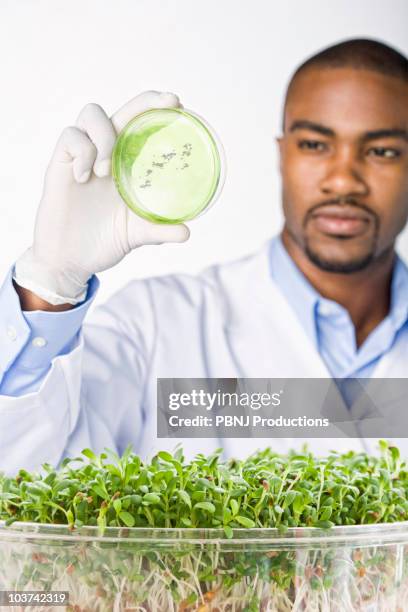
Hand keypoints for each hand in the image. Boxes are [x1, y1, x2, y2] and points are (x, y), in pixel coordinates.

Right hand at [14, 92, 189, 304]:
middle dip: (145, 101)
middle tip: (166, 104)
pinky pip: (70, 138)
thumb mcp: (137, 234)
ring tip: (106, 171)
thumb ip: (159, 230)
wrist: (71, 260)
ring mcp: (81, 157)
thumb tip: (187, 233)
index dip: (156, 109)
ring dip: (104, 136)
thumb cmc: (102, 241)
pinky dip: (82, 153)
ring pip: (91, 114)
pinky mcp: (60, 164)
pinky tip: (83, 178)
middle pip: (122, 111)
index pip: (140, 125)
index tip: (178, 105)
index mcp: (125, 165)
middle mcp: (105, 154)